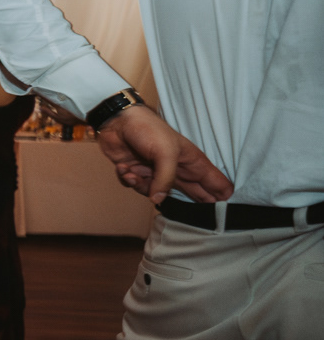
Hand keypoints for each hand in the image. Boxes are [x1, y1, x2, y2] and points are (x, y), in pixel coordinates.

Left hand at [97, 105, 232, 204]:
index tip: (223, 214)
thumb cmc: (148, 130)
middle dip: (188, 205)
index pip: (216, 183)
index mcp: (192, 162)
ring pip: (157, 194)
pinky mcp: (138, 173)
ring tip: (133, 173)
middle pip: (193, 195)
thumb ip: (166, 179)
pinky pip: (136, 187)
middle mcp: (178, 170)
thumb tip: (158, 200)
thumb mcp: (165, 153)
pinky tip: (124, 168)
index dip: (222, 198)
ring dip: (142, 186)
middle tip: (193, 217)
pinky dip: (128, 180)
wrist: (117, 122)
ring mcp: (158, 173)